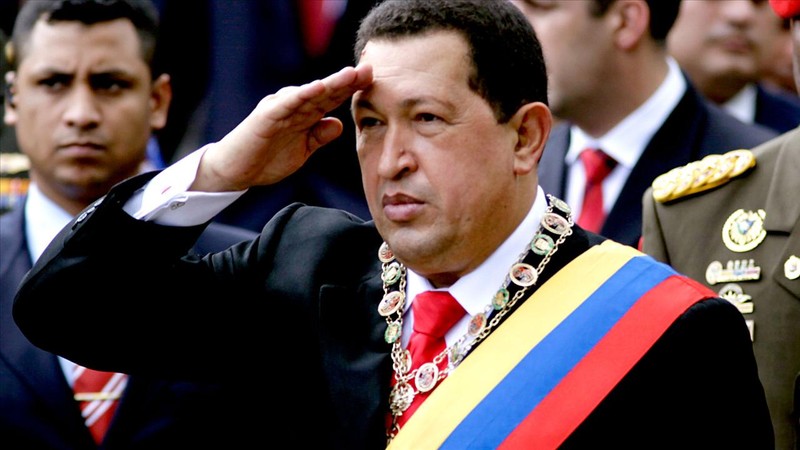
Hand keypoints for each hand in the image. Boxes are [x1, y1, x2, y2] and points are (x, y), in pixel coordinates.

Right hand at [192, 64, 373, 191]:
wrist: (236, 170)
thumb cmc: (267, 158)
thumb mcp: (303, 150)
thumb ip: (319, 136)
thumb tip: (338, 124)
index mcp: (305, 114)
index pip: (332, 99)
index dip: (352, 90)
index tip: (373, 81)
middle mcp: (295, 106)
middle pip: (325, 92)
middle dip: (347, 81)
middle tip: (369, 69)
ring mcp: (281, 108)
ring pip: (310, 93)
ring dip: (330, 83)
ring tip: (350, 75)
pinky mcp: (267, 115)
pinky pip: (287, 103)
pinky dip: (302, 95)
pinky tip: (318, 88)